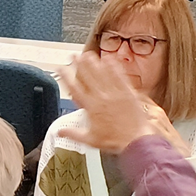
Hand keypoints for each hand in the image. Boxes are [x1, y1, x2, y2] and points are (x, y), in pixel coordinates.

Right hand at [56, 53, 184, 155]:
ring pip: (102, 74)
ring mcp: (114, 93)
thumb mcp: (89, 140)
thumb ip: (73, 133)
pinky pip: (119, 76)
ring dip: (94, 63)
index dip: (66, 77)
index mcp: (90, 108)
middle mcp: (101, 97)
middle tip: (74, 56)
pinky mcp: (127, 92)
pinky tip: (109, 59)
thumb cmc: (115, 141)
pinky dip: (113, 66)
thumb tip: (60, 132)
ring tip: (88, 54)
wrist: (135, 140)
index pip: (74, 88)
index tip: (61, 68)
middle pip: (87, 77)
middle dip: (79, 64)